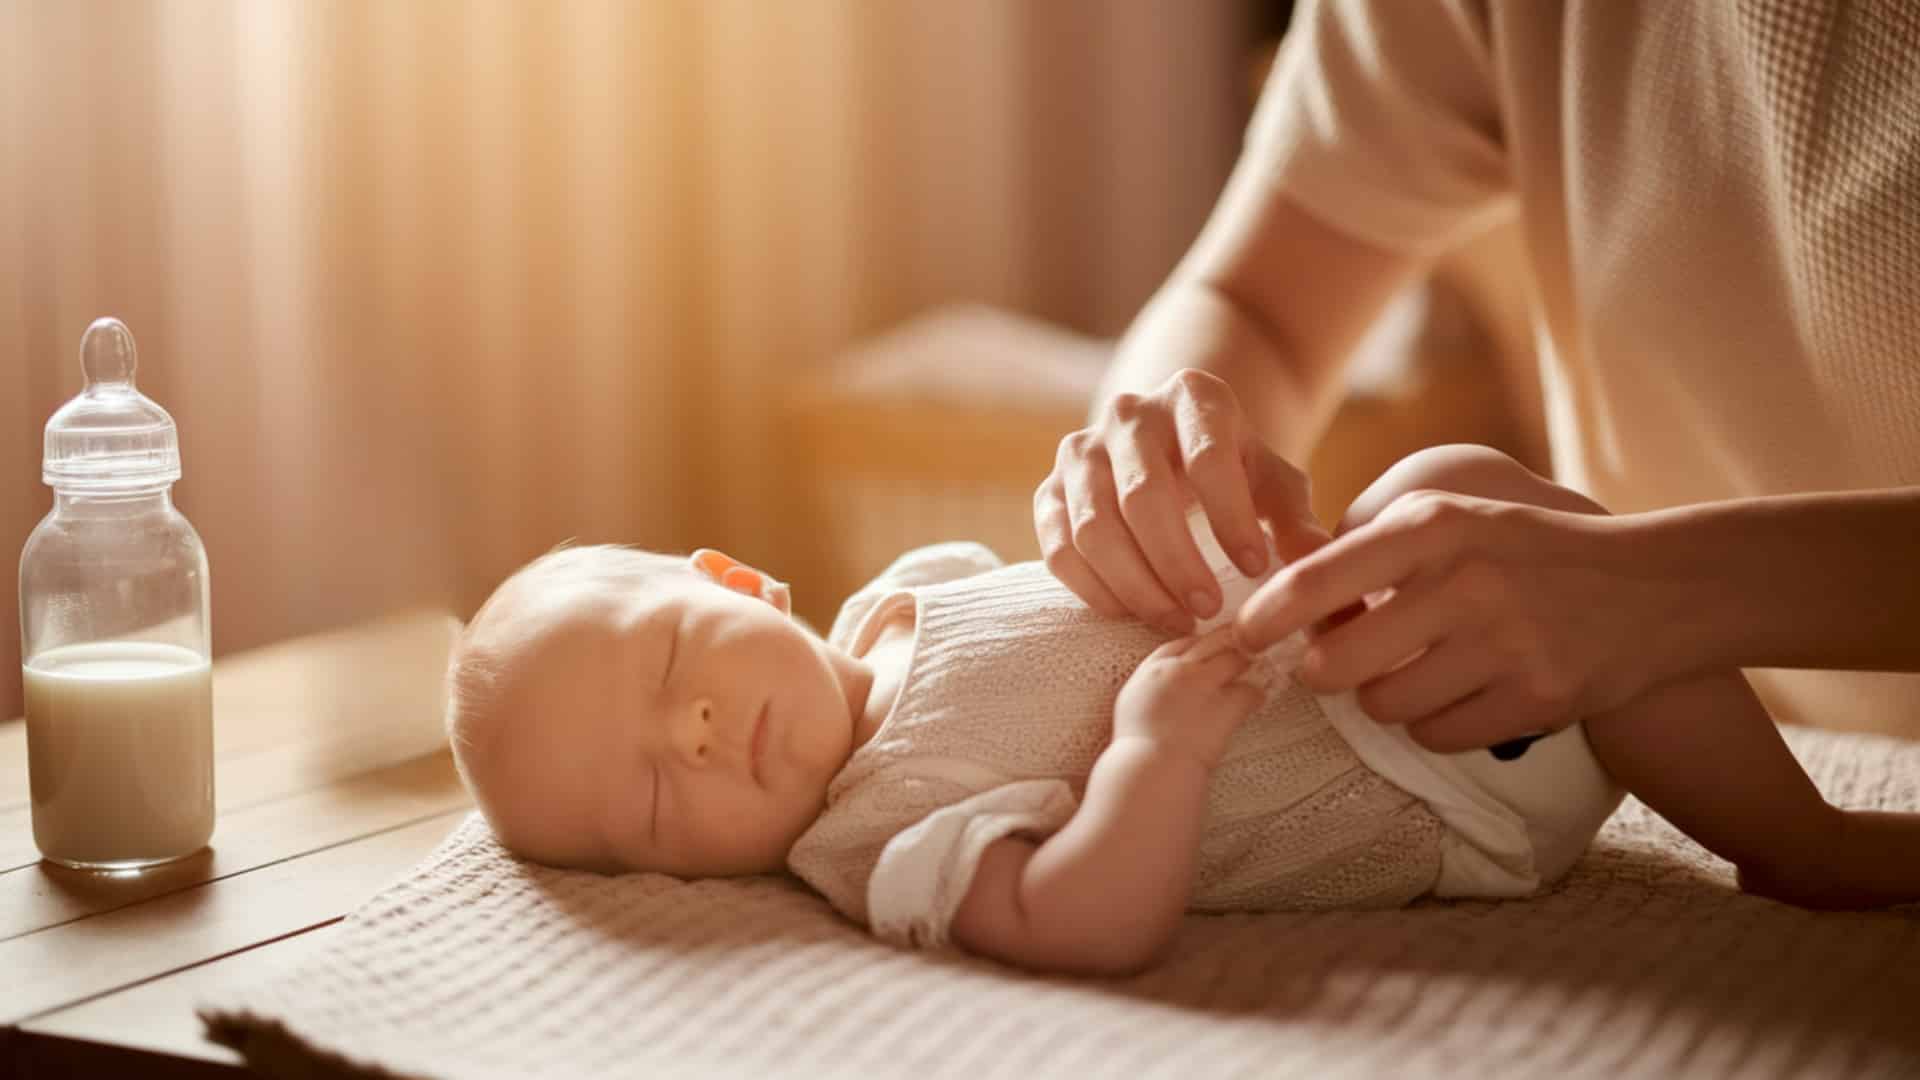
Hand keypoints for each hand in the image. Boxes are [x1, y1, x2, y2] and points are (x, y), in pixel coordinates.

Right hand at [1035, 368, 1329, 633]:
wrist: (1172, 449)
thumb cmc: (1234, 471)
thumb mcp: (1273, 483)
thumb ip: (1294, 518)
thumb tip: (1318, 561)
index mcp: (1193, 396)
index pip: (1207, 457)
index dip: (1230, 518)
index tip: (1255, 570)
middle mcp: (1128, 413)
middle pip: (1142, 496)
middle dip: (1177, 562)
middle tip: (1209, 609)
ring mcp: (1081, 451)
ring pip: (1093, 528)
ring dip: (1135, 584)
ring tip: (1176, 620)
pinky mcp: (1049, 491)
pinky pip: (1058, 548)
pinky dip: (1093, 589)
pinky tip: (1131, 613)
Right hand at [1114, 627, 1266, 769]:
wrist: (1152, 766)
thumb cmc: (1137, 748)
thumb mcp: (1131, 706)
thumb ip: (1149, 690)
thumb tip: (1162, 691)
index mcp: (1152, 670)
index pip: (1180, 644)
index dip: (1198, 644)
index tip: (1209, 648)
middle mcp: (1179, 670)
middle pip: (1212, 642)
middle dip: (1230, 642)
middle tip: (1245, 646)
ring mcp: (1203, 685)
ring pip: (1236, 659)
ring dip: (1248, 665)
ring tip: (1257, 672)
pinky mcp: (1225, 705)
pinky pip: (1250, 691)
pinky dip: (1256, 696)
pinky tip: (1257, 702)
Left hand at [1233, 490, 1671, 751]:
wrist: (1650, 590)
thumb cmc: (1523, 552)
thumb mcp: (1452, 519)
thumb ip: (1370, 548)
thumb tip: (1285, 595)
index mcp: (1435, 528)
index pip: (1319, 580)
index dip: (1266, 616)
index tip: (1240, 635)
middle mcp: (1465, 582)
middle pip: (1335, 665)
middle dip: (1321, 672)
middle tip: (1330, 665)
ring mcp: (1504, 644)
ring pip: (1384, 707)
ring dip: (1384, 699)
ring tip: (1415, 670)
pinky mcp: (1536, 698)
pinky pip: (1438, 736)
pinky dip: (1435, 724)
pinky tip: (1461, 692)